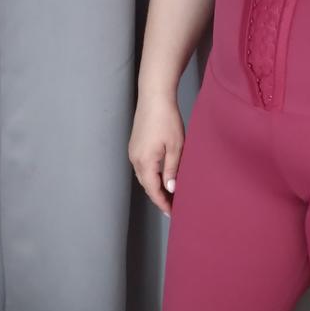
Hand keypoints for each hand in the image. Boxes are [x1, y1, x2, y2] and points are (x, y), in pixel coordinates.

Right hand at [128, 93, 184, 217]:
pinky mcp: (135, 146)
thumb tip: (170, 189)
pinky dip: (152, 175)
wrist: (154, 97)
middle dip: (159, 197)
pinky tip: (162, 176)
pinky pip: (143, 166)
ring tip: (170, 194)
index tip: (172, 213)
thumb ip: (172, 170)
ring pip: (144, 176)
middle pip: (147, 185)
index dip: (163, 203)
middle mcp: (135, 159)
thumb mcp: (175, 147)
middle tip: (174, 207)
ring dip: (155, 186)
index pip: (153, 190)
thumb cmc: (167, 120)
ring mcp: (133, 152)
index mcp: (145, 161)